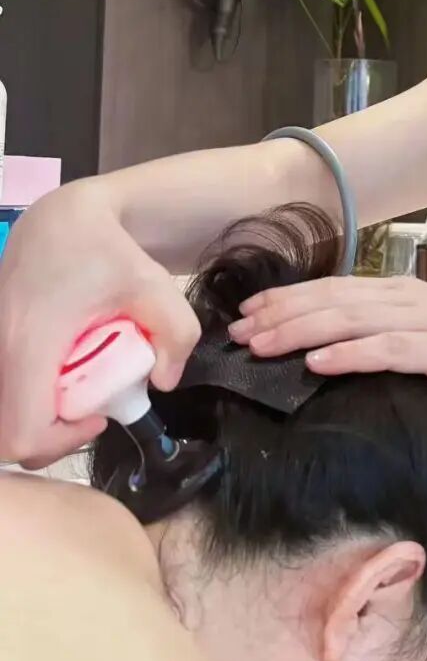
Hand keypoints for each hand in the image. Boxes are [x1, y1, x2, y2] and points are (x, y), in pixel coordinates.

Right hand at [0, 184, 200, 466]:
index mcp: (29, 343)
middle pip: (4, 435)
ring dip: (37, 418)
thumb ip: (176, 332)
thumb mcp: (154, 284)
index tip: (98, 415)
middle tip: (90, 408)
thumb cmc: (104, 248)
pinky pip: (1, 390)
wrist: (60, 217)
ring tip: (75, 390)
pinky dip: (26, 398)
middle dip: (51, 436)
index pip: (22, 434)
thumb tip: (164, 380)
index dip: (61, 443)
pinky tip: (57, 373)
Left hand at [230, 277, 426, 402]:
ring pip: (345, 321)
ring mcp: (418, 322)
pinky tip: (315, 363)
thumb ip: (394, 325)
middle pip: (329, 300)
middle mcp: (403, 299)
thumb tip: (350, 338)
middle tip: (237, 331)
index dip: (288, 298)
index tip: (249, 312)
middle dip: (279, 314)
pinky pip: (382, 350)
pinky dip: (345, 353)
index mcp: (400, 291)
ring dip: (297, 332)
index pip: (333, 288)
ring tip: (259, 346)